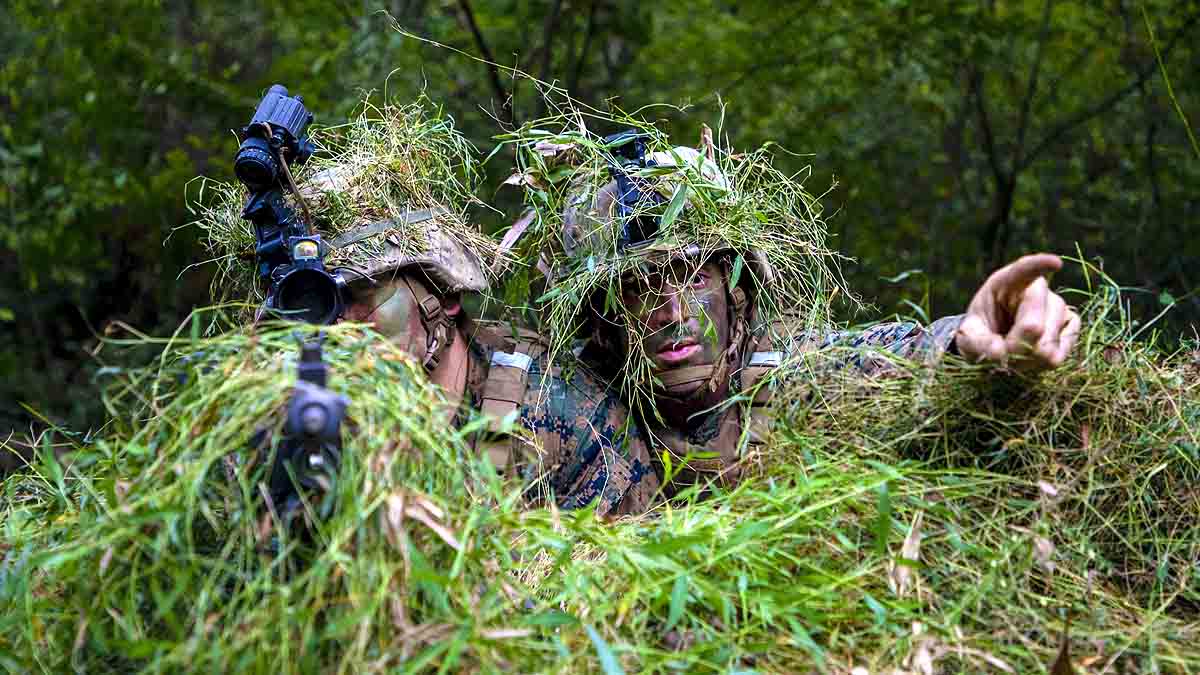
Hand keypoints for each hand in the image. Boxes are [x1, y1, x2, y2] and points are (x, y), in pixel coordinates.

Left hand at [955, 254, 1080, 370]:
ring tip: (1013, 353)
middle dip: (1014, 348)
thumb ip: (975, 343)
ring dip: (1026, 359)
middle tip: (1000, 354)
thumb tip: (1000, 352)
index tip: (1054, 263)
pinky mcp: (1070, 326)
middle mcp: (1038, 290)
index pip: (1025, 269)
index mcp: (1007, 282)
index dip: (1040, 266)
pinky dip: (1042, 363)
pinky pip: (1061, 354)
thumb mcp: (967, 335)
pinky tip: (1030, 356)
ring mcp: (1058, 307)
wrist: (995, 340)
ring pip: (1047, 344)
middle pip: (1033, 326)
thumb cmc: (980, 331)